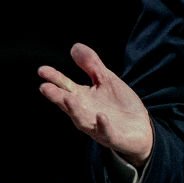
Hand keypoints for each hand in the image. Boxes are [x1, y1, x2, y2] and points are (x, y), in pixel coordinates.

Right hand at [38, 43, 152, 168]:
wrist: (141, 128)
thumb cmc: (119, 105)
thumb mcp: (107, 80)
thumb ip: (91, 66)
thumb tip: (75, 46)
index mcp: (83, 98)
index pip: (66, 87)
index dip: (54, 79)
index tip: (42, 70)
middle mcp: (85, 113)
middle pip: (68, 104)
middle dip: (57, 97)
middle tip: (44, 87)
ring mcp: (97, 126)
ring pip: (82, 120)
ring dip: (74, 110)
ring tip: (68, 99)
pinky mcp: (113, 136)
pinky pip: (106, 132)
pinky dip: (103, 125)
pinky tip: (101, 116)